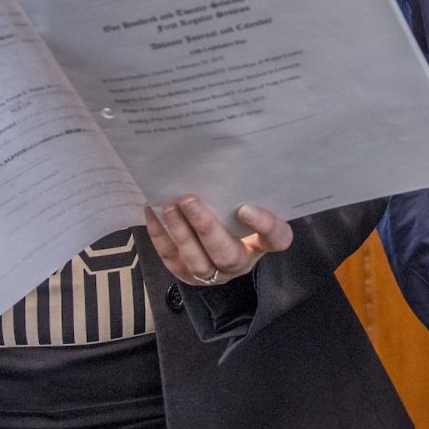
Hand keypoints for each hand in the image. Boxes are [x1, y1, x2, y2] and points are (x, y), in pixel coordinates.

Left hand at [144, 196, 291, 287]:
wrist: (206, 239)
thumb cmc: (229, 213)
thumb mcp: (242, 202)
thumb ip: (239, 190)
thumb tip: (221, 156)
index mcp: (260, 243)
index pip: (276, 239)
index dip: (264, 226)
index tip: (245, 207)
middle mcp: (239, 262)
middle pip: (227, 255)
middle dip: (206, 227)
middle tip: (189, 199)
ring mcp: (211, 272)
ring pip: (198, 261)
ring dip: (181, 233)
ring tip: (169, 206)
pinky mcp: (184, 272)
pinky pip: (171, 256)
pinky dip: (160, 233)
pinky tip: (152, 209)